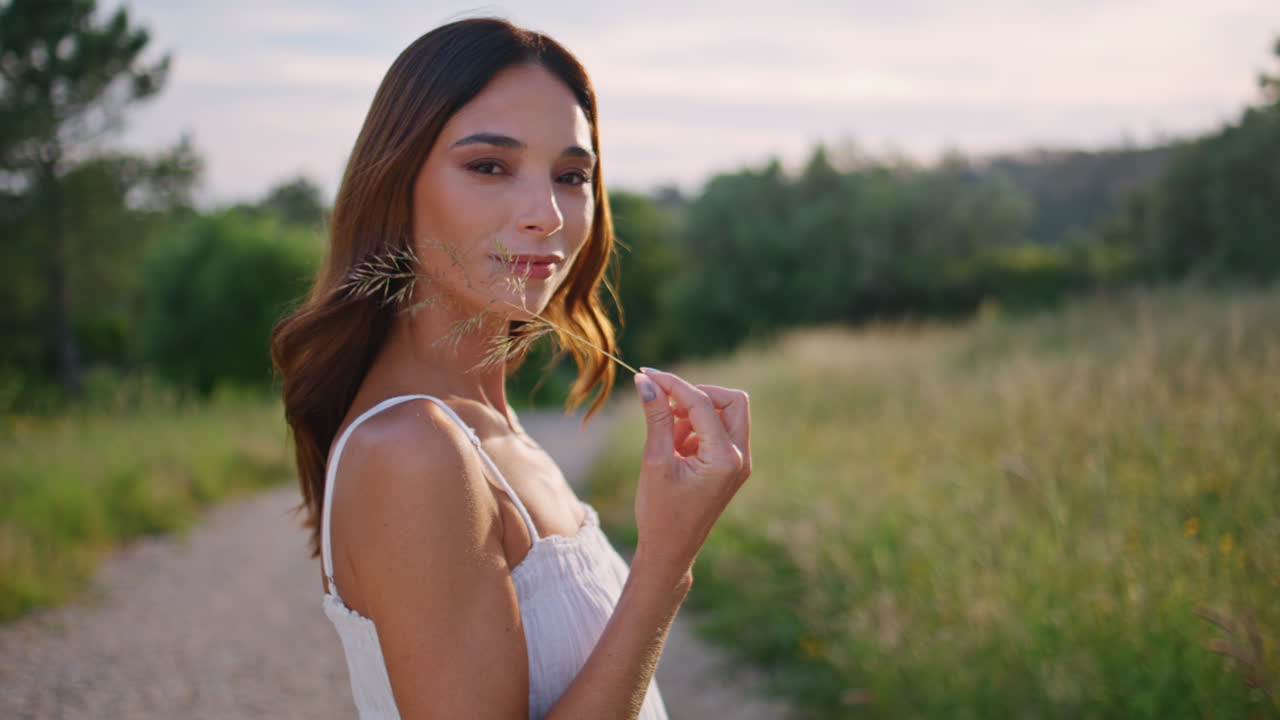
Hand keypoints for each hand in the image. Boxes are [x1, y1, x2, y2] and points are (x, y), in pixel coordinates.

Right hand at [630, 368, 751, 581]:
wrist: (670, 551)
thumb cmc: (660, 512)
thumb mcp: (655, 461)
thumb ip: (656, 418)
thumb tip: (646, 381)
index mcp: (724, 458)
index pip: (702, 403)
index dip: (673, 384)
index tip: (646, 374)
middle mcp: (740, 458)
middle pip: (731, 401)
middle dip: (698, 395)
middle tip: (665, 402)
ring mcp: (739, 462)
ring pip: (727, 414)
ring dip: (695, 413)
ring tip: (666, 441)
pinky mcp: (731, 465)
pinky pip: (719, 431)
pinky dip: (696, 429)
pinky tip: (674, 449)